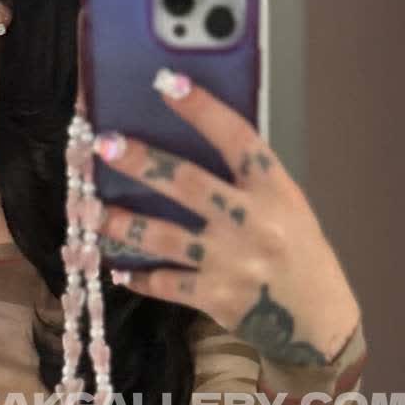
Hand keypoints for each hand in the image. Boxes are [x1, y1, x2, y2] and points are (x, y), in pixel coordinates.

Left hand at [94, 75, 360, 365]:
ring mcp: (231, 262)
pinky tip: (115, 268)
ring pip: (163, 237)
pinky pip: (164, 283)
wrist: (318, 322)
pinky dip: (137, 277)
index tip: (166, 82)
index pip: (236, 139)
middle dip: (141, 162)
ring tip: (87, 209)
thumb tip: (189, 148)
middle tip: (104, 145)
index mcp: (275, 191)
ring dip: (121, 222)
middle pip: (187, 183)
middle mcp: (252, 222)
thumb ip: (247, 183)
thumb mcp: (288, 207)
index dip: (202, 109)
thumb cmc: (301, 255)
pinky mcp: (214, 297)